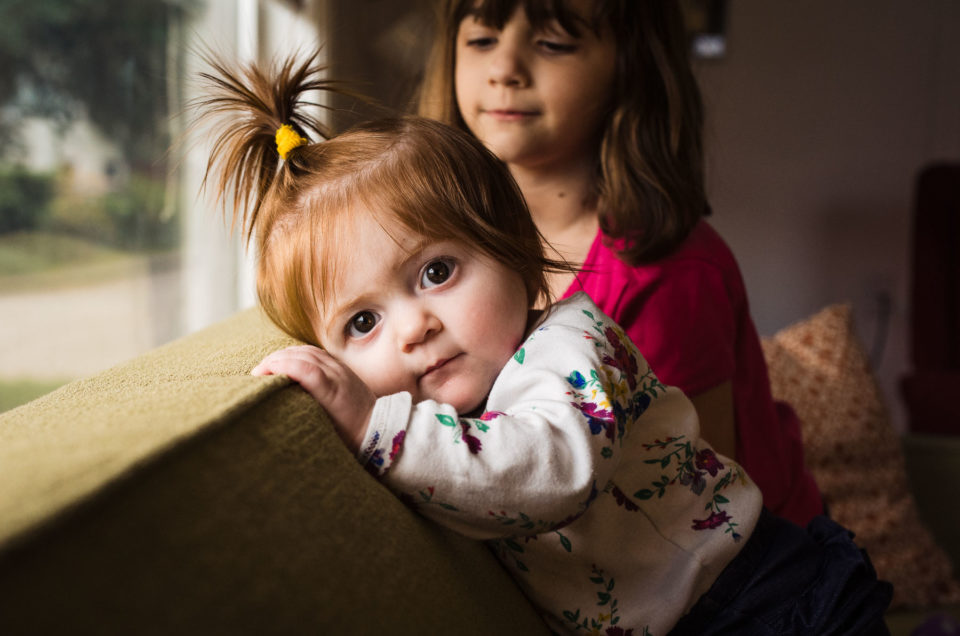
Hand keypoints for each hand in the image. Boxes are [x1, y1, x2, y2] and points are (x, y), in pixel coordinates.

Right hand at [251, 345, 374, 452]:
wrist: (377, 427)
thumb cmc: (349, 436)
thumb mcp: (325, 431)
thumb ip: (305, 415)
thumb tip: (276, 409)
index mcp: (334, 392)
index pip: (306, 368)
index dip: (280, 366)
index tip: (259, 374)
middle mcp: (338, 375)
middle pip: (302, 355)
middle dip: (275, 359)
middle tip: (257, 372)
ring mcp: (340, 368)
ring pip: (307, 351)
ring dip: (284, 355)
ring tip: (267, 366)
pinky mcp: (340, 366)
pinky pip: (315, 352)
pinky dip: (296, 353)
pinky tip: (285, 361)